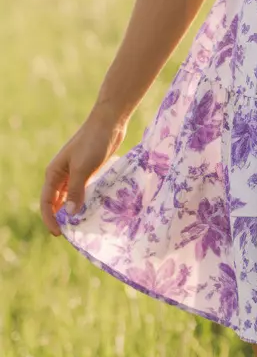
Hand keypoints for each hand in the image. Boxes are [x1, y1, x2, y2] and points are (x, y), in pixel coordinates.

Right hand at [40, 103, 128, 236]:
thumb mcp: (82, 168)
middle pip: (57, 202)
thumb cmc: (93, 142)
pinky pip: (83, 191)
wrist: (109, 122)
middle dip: (62, 218)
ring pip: (71, 197)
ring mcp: (75, 173)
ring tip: (83, 226)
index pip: (47, 202)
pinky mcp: (89, 171)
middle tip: (73, 234)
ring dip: (74, 210)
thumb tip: (70, 214)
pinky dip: (86, 201)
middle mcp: (62, 175)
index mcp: (54, 173)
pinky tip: (94, 210)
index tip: (60, 234)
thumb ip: (75, 190)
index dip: (50, 219)